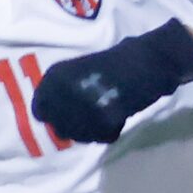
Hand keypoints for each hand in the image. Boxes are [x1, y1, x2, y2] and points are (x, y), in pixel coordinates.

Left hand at [29, 18, 192, 144]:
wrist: (151, 58)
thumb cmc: (120, 57)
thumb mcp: (83, 68)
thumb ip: (69, 88)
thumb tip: (60, 108)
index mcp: (56, 76)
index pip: (40, 109)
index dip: (53, 113)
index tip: (66, 113)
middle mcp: (63, 93)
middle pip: (58, 125)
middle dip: (71, 124)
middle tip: (89, 117)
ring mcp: (83, 109)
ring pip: (77, 134)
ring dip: (89, 130)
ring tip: (103, 118)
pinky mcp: (105, 122)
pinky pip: (100, 136)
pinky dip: (107, 132)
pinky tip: (117, 119)